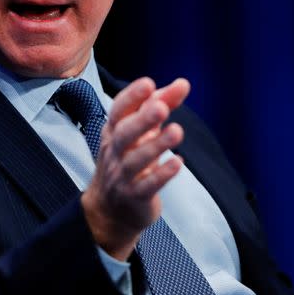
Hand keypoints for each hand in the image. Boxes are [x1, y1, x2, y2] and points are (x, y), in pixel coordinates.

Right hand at [81, 77, 189, 259]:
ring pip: (137, 160)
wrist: (110, 210)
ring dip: (157, 145)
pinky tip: (177, 162)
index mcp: (115, 131)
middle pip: (125, 133)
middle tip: (161, 107)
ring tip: (177, 131)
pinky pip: (147, 185)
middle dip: (142, 119)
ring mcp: (123, 176)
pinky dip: (162, 174)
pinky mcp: (135, 197)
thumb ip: (161, 104)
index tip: (148, 84)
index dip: (132, 96)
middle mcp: (116, 152)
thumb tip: (182, 84)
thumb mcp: (142, 131)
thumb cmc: (128, 160)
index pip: (118, 110)